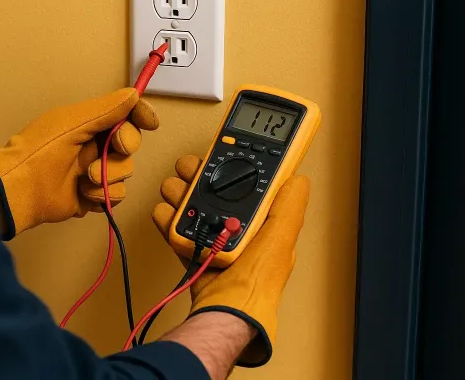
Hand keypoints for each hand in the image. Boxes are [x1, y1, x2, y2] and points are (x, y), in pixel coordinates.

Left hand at [0, 88, 158, 238]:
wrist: (20, 189)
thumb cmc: (40, 149)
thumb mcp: (72, 122)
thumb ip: (106, 109)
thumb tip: (134, 94)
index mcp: (89, 123)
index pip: (125, 115)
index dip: (140, 116)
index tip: (149, 122)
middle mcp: (94, 146)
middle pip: (130, 143)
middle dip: (124, 145)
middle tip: (115, 147)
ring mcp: (95, 172)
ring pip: (126, 170)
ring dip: (109, 174)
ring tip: (84, 178)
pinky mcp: (94, 196)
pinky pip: (116, 194)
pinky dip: (103, 195)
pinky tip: (84, 194)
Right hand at [152, 155, 309, 366]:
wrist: (227, 311)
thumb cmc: (258, 281)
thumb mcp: (281, 238)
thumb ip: (289, 206)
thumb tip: (298, 178)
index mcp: (259, 220)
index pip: (244, 182)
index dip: (231, 164)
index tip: (218, 153)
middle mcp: (235, 226)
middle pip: (211, 188)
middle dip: (196, 174)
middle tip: (188, 169)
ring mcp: (211, 237)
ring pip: (189, 202)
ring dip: (178, 191)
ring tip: (174, 190)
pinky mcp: (191, 249)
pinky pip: (174, 226)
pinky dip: (166, 216)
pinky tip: (165, 212)